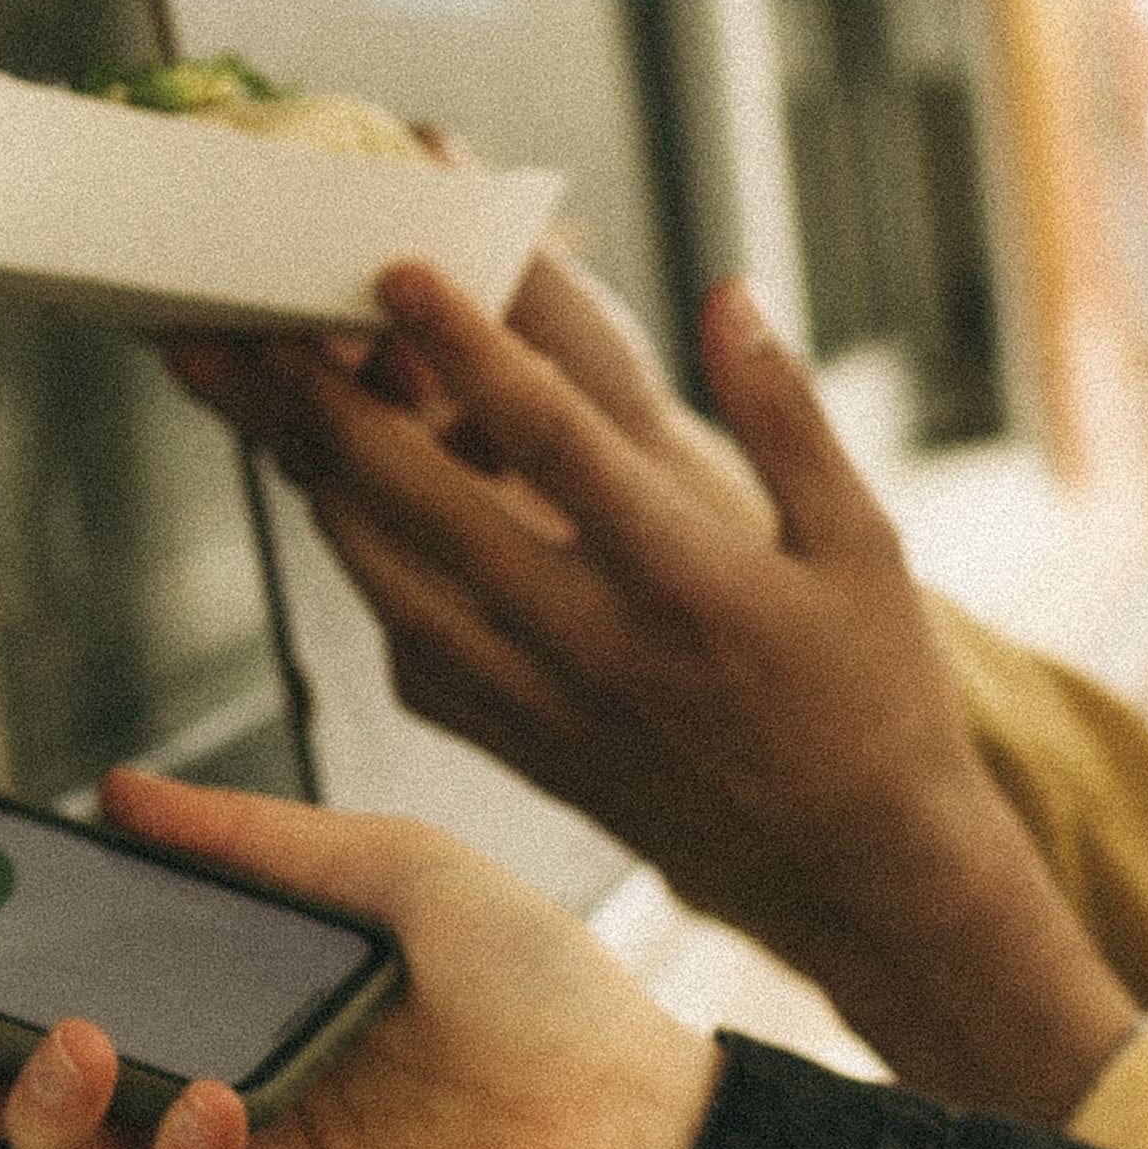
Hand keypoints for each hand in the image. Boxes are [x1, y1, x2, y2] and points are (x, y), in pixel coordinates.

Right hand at [0, 765, 719, 1148]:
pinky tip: (203, 1101)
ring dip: (47, 1108)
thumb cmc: (544, 999)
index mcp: (237, 1013)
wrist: (647, 1117)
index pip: (78, 998)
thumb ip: (254, 839)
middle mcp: (221, 1099)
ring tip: (65, 1040)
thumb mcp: (392, 873)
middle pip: (44, 1102)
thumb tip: (123, 794)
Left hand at [173, 264, 1144, 1124]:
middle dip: (338, 411)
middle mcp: (599, 648)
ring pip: (394, 586)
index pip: (553, 439)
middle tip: (272, 330)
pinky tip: (349, 522)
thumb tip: (728, 294)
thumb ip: (787, 415)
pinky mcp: (522, 752)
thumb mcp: (865, 544)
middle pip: (429, 510)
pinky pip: (412, 658)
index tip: (402, 272)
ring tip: (283, 408)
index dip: (467, 347)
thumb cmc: (875, 698)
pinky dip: (368, 579)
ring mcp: (548, 708)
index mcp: (687, 582)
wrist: (859, 876)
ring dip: (328, 489)